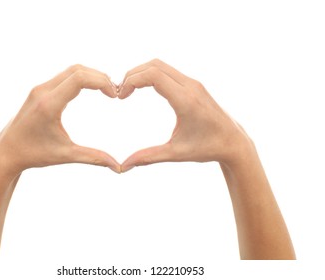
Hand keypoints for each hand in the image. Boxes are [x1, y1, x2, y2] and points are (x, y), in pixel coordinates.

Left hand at [0, 65, 120, 174]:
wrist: (7, 152)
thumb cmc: (34, 154)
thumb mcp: (66, 155)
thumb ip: (94, 158)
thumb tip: (118, 168)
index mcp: (49, 105)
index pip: (80, 79)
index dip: (102, 82)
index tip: (114, 95)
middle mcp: (42, 91)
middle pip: (78, 70)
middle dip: (100, 78)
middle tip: (114, 92)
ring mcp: (39, 89)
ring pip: (71, 71)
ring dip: (91, 76)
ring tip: (106, 90)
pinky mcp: (39, 90)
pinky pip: (64, 76)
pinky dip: (81, 78)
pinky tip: (91, 89)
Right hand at [119, 59, 250, 171]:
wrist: (234, 142)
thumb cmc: (207, 148)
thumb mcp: (175, 153)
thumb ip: (148, 157)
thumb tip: (123, 166)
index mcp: (186, 101)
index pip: (153, 75)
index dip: (132, 81)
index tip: (121, 97)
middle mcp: (190, 86)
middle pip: (154, 65)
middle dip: (132, 75)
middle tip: (120, 92)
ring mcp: (193, 84)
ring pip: (160, 65)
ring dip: (141, 73)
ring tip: (128, 90)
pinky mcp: (194, 85)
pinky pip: (168, 71)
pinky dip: (151, 75)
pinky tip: (143, 89)